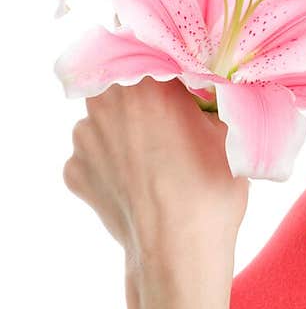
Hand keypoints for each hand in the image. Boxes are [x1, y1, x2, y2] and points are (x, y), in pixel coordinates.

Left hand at [62, 75, 249, 262]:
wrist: (179, 253)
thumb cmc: (211, 190)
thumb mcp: (228, 132)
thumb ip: (213, 98)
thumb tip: (212, 86)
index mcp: (147, 80)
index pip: (156, 56)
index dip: (173, 72)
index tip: (187, 87)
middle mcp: (106, 101)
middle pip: (125, 88)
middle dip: (146, 102)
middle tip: (173, 126)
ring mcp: (84, 139)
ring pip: (106, 122)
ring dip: (125, 133)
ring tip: (156, 163)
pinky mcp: (74, 171)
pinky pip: (94, 157)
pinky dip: (112, 166)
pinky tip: (138, 184)